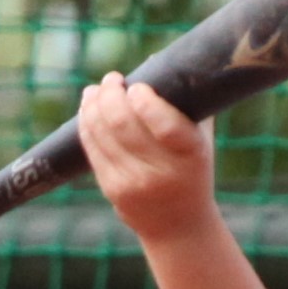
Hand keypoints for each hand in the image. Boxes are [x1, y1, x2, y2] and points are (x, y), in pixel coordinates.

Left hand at [74, 73, 217, 242]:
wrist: (180, 226)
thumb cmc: (192, 169)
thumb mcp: (201, 139)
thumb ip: (187, 104)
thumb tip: (154, 62)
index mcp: (190, 153)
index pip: (161, 121)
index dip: (142, 98)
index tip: (136, 86)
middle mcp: (161, 170)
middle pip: (122, 122)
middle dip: (110, 93)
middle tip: (112, 80)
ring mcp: (133, 182)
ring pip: (101, 132)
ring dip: (94, 103)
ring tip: (97, 90)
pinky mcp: (112, 188)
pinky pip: (92, 147)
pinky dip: (86, 121)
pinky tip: (89, 107)